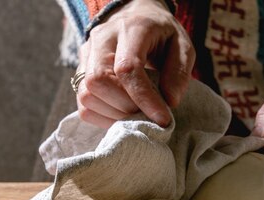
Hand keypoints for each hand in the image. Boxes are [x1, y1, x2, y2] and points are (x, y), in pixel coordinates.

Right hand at [77, 0, 194, 127]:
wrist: (136, 17)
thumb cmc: (162, 35)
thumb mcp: (183, 46)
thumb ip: (179, 73)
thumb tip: (169, 102)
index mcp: (131, 28)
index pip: (127, 68)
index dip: (144, 98)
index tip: (162, 118)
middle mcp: (102, 38)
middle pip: (99, 81)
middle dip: (126, 107)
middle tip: (148, 114)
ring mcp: (87, 54)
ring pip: (86, 95)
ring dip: (114, 114)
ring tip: (136, 114)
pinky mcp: (80, 70)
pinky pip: (83, 104)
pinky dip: (103, 117)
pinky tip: (122, 114)